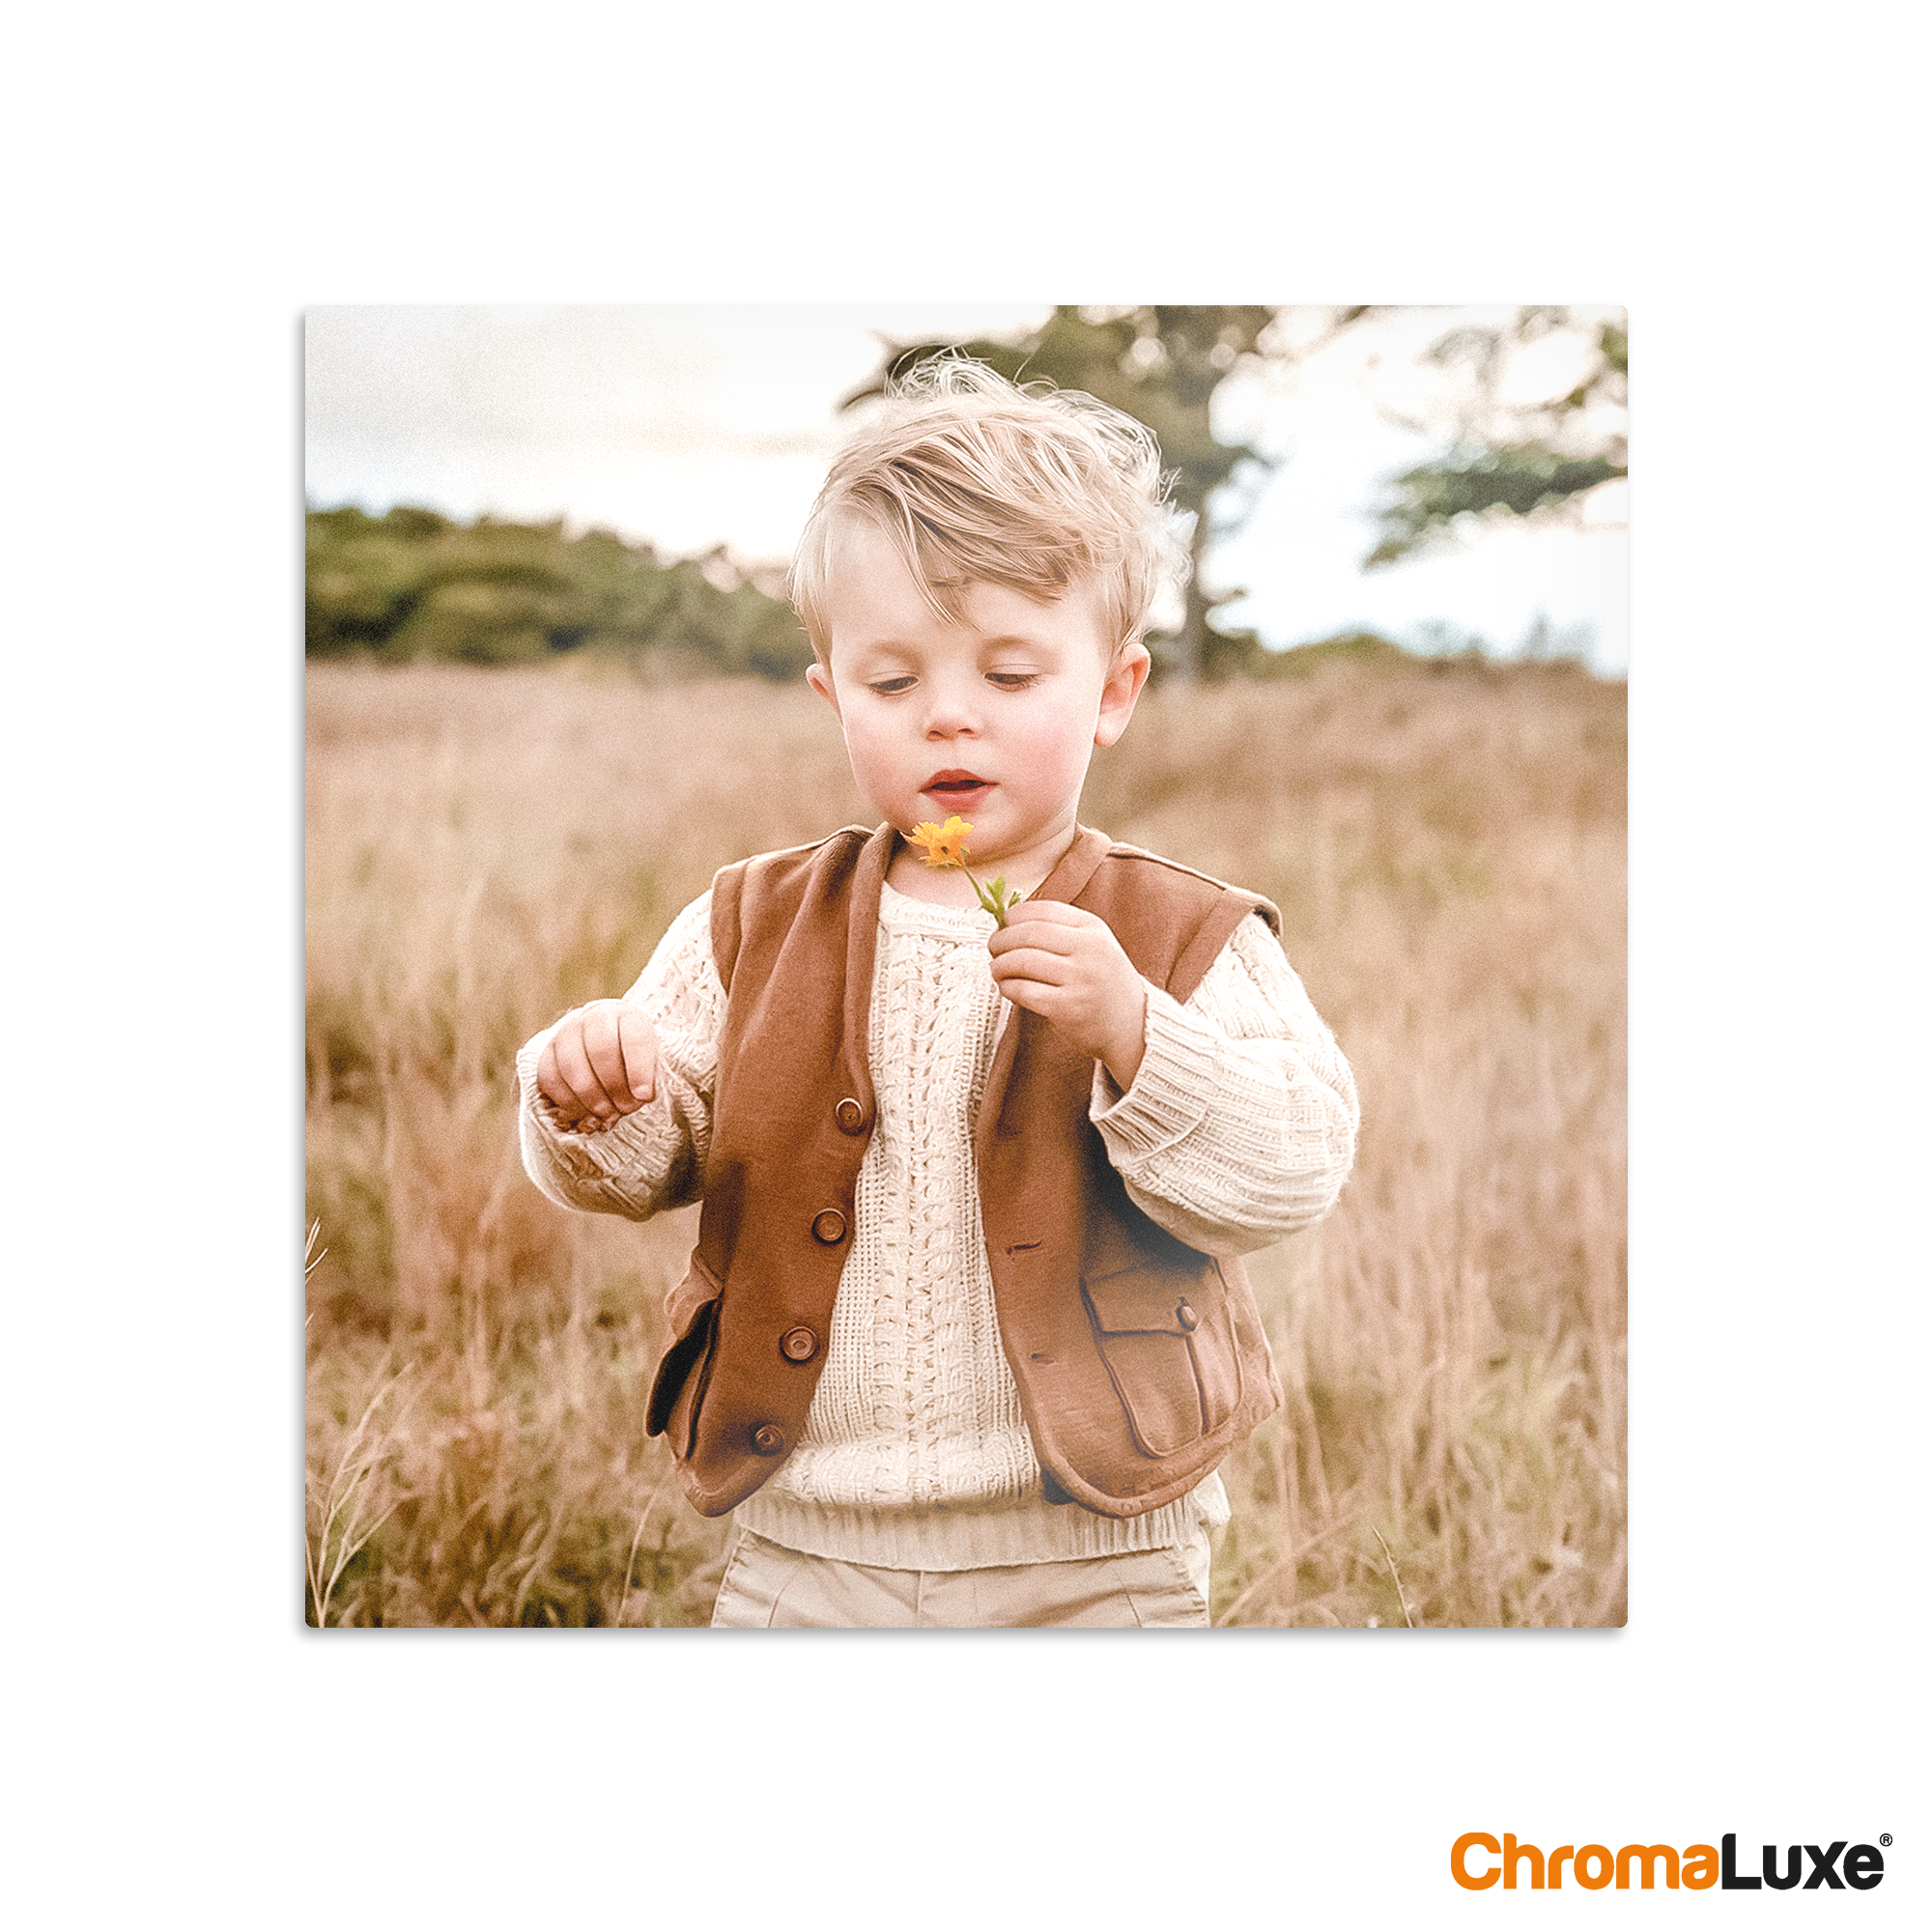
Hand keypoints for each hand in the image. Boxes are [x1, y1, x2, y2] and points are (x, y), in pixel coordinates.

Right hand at [536, 1000, 658, 1130]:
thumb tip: (643, 1095)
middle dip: (614, 1087)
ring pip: (571, 1065)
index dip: (639, 1070)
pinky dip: (566, 1100)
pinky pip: (549, 1077)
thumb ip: (653, 1076)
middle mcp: (594, 1018)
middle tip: (626, 1108)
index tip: (645, 1096)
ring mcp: (566, 1033)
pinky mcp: (547, 1052)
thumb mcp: (655, 1062)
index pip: (633, 1038)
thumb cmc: (637, 1060)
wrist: (608, 1047)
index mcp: (628, 1016)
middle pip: (600, 1051)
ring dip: (590, 1097)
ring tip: (606, 1113)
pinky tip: (583, 1111)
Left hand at [987, 902, 1147, 1087]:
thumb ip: (1061, 931)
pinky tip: (1008, 988)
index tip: (1004, 924)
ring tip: (997, 969)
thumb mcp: (1095, 945)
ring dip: (1000, 965)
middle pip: (1029, 934)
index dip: (1015, 916)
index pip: (1044, 910)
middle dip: (1001, 940)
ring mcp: (1080, 979)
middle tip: (993, 948)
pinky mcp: (1069, 1007)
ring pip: (1022, 961)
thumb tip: (1009, 923)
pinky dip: (1008, 988)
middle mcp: (1090, 949)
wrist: (1133, 1025)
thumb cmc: (1104, 983)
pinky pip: (1024, 991)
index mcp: (1094, 928)